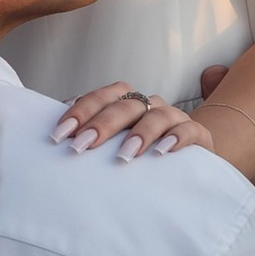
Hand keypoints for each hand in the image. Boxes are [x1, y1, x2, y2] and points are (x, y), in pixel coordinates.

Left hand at [50, 80, 219, 161]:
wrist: (191, 158)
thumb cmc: (143, 150)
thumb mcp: (116, 141)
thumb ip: (92, 134)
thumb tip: (57, 138)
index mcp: (126, 101)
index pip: (100, 98)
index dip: (79, 112)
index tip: (59, 134)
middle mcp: (148, 104)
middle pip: (124, 105)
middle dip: (101, 125)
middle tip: (81, 146)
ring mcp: (174, 117)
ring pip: (155, 115)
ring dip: (138, 134)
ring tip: (123, 155)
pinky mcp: (197, 134)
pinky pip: (188, 131)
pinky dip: (175, 139)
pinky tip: (161, 152)